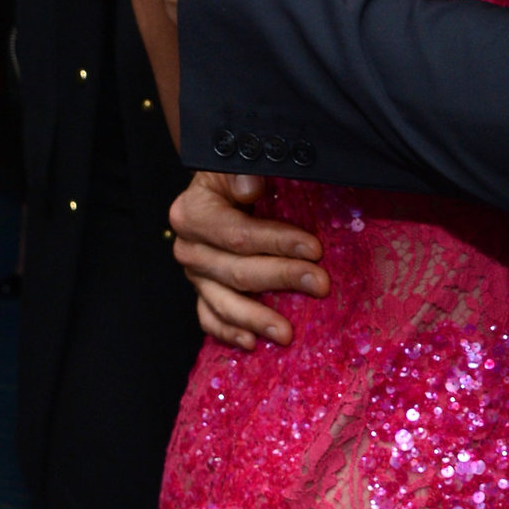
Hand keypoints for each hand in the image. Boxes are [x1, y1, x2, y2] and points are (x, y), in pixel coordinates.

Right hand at [169, 171, 330, 348]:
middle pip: (237, 271)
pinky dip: (229, 333)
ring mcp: (194, 275)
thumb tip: (251, 186)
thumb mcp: (235, 165)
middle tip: (320, 284)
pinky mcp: (201, 292)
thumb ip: (243, 171)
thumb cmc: (233, 176)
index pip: (238, 234)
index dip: (277, 242)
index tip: (314, 248)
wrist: (215, 190)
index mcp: (193, 213)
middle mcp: (188, 247)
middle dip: (283, 277)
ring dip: (257, 319)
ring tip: (288, 333)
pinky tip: (251, 343)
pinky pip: (210, 319)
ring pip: (224, 303)